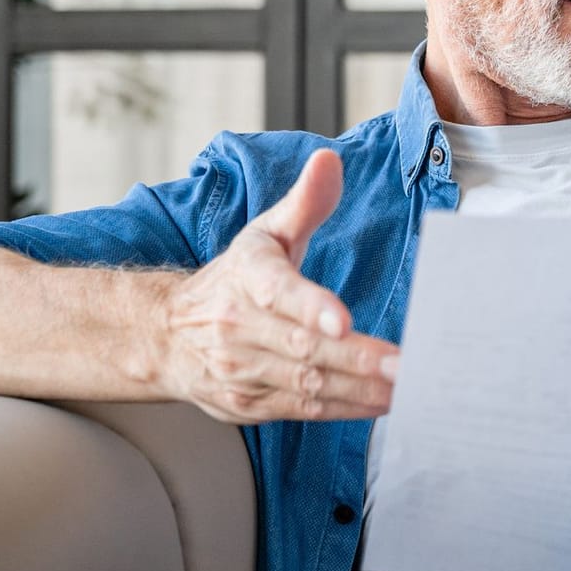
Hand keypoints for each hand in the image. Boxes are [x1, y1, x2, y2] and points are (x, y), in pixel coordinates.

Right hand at [158, 149, 399, 423]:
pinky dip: (342, 409)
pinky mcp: (247, 404)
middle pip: (303, 346)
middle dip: (356, 358)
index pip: (278, 291)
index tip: (343, 319)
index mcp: (247, 276)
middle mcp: (238, 326)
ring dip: (357, 389)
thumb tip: (330, 160)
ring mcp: (241, 369)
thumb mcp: (265, 233)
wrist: (167, 334)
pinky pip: (301, 409)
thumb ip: (304, 202)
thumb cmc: (234, 279)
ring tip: (404, 387)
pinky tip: (379, 403)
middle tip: (404, 364)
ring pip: (305, 383)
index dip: (311, 306)